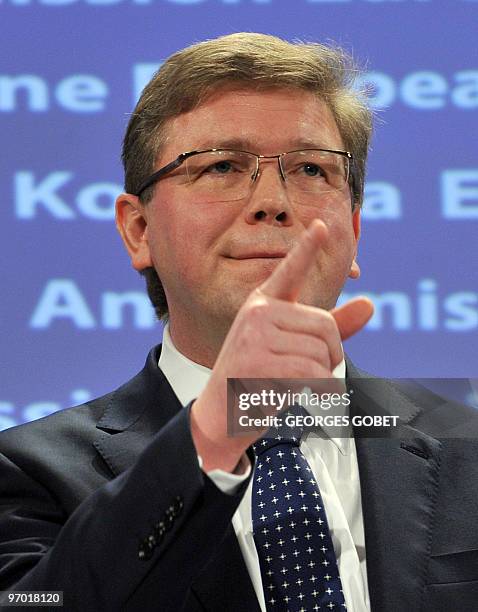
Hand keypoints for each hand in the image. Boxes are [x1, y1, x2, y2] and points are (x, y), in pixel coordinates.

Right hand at [190, 219, 373, 471]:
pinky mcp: (258, 362)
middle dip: (331, 354)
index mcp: (264, 303)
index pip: (290, 271)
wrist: (222, 413)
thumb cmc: (258, 375)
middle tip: (312, 371)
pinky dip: (317, 389)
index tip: (321, 225)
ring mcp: (255, 336)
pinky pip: (312, 373)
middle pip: (325, 326)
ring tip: (293, 382)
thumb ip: (332, 326)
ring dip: (321, 375)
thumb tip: (371, 305)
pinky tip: (296, 392)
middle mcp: (258, 312)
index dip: (307, 247)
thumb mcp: (291, 345)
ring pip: (321, 352)